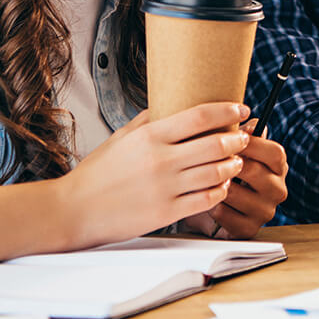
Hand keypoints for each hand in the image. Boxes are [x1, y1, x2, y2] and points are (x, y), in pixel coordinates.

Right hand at [59, 102, 249, 247]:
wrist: (75, 209)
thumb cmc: (97, 173)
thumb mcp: (122, 137)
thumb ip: (149, 120)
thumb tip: (172, 105)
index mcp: (150, 136)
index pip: (200, 116)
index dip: (227, 111)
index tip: (241, 109)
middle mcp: (161, 160)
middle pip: (215, 144)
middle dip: (237, 139)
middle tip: (243, 136)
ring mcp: (166, 188)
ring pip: (216, 173)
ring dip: (233, 165)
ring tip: (236, 161)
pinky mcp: (167, 213)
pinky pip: (206, 200)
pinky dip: (220, 191)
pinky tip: (222, 185)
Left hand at [204, 119, 287, 238]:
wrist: (209, 203)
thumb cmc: (224, 170)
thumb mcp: (234, 149)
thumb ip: (243, 135)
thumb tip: (251, 123)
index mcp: (278, 167)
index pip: (274, 152)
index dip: (251, 144)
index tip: (228, 139)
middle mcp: (277, 190)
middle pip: (254, 171)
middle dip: (227, 164)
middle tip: (209, 159)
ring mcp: (265, 211)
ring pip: (236, 194)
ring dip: (216, 186)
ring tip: (202, 180)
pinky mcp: (248, 229)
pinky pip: (227, 216)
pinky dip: (213, 207)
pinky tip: (206, 201)